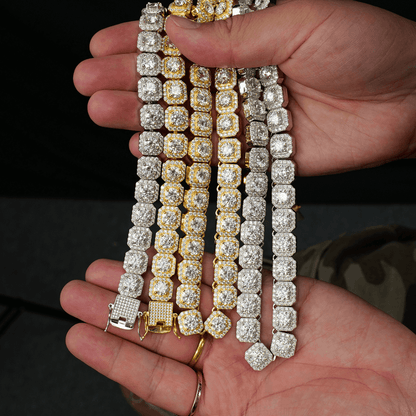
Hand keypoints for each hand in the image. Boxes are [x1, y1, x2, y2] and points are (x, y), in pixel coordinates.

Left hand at [60, 256, 415, 414]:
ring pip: (187, 296)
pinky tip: (164, 254)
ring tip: (106, 268)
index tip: (75, 334)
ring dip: (148, 282)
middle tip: (76, 291)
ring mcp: (248, 322)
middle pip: (162, 331)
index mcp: (220, 402)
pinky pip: (228, 274)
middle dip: (118, 311)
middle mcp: (227, 358)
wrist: (401, 396)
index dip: (113, 354)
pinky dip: (197, 263)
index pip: (153, 377)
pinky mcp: (273, 292)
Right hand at [73, 0, 415, 175]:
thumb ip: (239, 35)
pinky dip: (179, 152)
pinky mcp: (261, 151)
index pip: (184, 37)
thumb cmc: (366, 46)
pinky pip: (213, 153)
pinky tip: (146, 148)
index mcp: (249, 35)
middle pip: (176, 80)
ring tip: (103, 114)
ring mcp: (248, 116)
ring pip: (186, 118)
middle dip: (131, 81)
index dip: (142, 41)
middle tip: (88, 85)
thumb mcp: (302, 21)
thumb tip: (177, 34)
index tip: (102, 45)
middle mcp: (242, 76)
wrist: (409, 100)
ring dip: (144, 117)